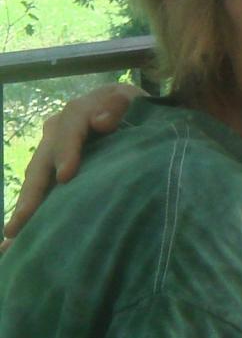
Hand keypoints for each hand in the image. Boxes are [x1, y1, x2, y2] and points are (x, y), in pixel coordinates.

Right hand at [3, 82, 140, 239]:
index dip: (66, 151)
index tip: (66, 176)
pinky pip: (41, 191)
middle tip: (23, 220)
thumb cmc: (132, 106)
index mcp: (77, 113)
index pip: (69, 130)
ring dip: (25, 208)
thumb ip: (119, 105)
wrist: (127, 109)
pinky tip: (19, 238)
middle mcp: (57, 133)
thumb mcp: (132, 99)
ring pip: (36, 181)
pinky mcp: (54, 169)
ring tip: (13, 237)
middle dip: (32, 193)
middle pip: (42, 162)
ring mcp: (52, 152)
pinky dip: (31, 212)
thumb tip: (101, 121)